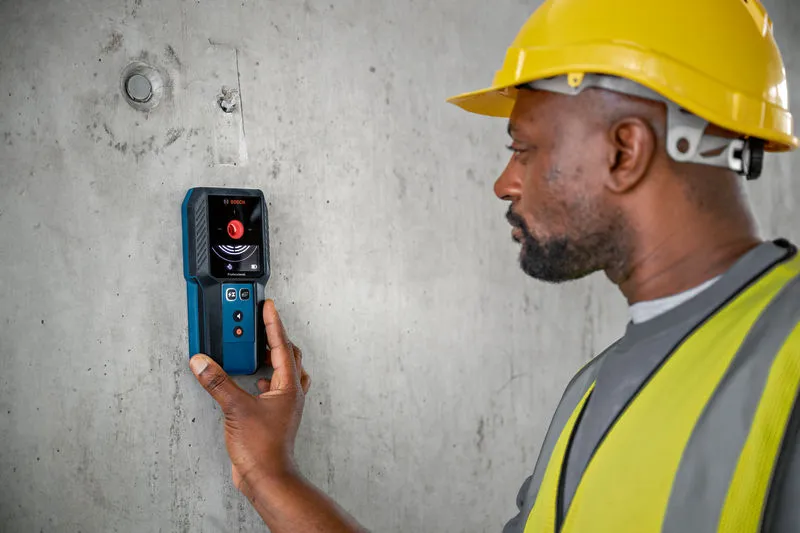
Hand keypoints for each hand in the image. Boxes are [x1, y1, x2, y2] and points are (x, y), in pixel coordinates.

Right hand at [189, 299, 310, 492]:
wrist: (267, 477)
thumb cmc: (262, 448)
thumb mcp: (236, 409)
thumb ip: (218, 383)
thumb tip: (203, 362)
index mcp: (288, 385)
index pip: (282, 345)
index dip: (274, 323)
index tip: (268, 306)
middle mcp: (291, 393)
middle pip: (289, 356)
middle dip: (276, 338)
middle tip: (263, 322)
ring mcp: (285, 405)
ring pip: (285, 372)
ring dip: (273, 358)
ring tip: (258, 347)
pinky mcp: (275, 416)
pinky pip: (275, 388)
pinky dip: (266, 378)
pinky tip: (254, 380)